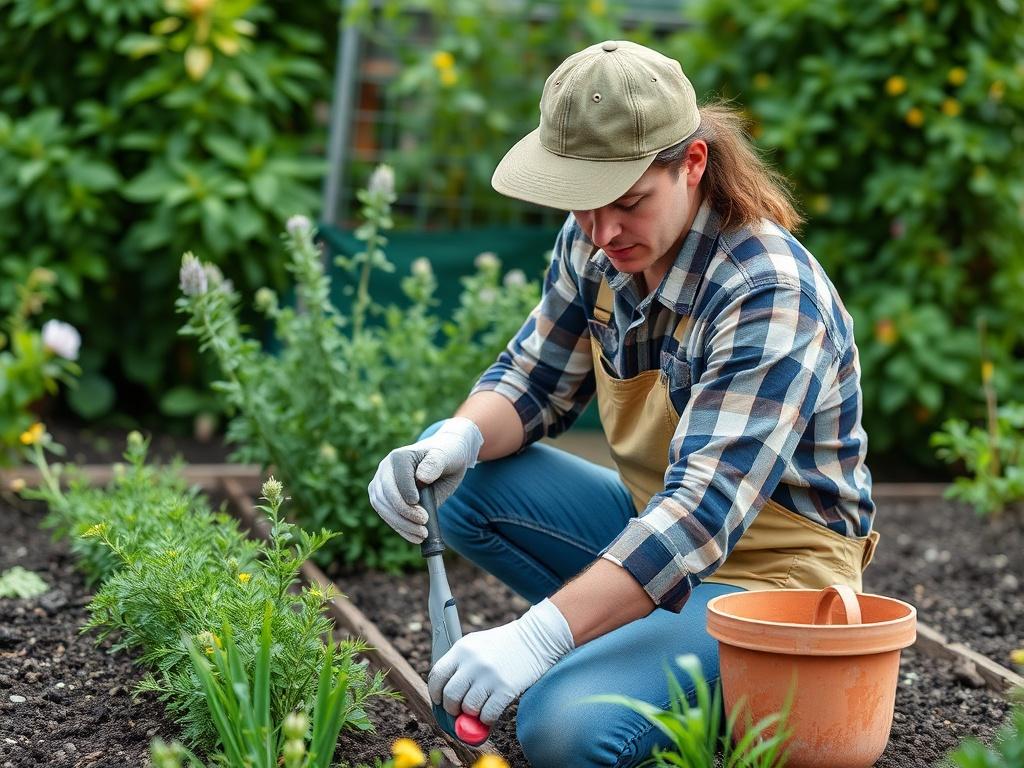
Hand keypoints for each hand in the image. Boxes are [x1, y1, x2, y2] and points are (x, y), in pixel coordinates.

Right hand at [367, 417, 483, 542]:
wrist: (445, 460)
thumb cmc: (446, 456)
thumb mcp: (447, 456)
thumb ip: (435, 464)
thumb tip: (422, 478)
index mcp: (399, 457)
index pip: (398, 479)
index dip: (408, 495)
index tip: (422, 510)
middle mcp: (385, 469)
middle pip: (386, 495)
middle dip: (405, 513)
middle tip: (424, 523)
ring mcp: (381, 484)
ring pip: (382, 507)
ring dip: (401, 524)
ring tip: (422, 534)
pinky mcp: (383, 498)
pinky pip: (386, 515)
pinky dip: (400, 528)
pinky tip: (416, 537)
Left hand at [428, 599, 573, 724]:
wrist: (536, 638)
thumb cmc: (504, 644)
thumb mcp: (477, 644)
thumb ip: (460, 664)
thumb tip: (445, 695)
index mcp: (462, 649)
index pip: (437, 675)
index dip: (435, 692)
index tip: (440, 700)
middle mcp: (473, 662)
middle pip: (450, 695)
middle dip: (452, 708)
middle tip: (459, 710)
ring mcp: (489, 676)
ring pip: (468, 707)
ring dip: (471, 713)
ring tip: (478, 708)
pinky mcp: (505, 688)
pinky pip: (487, 714)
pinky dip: (486, 719)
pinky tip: (490, 713)